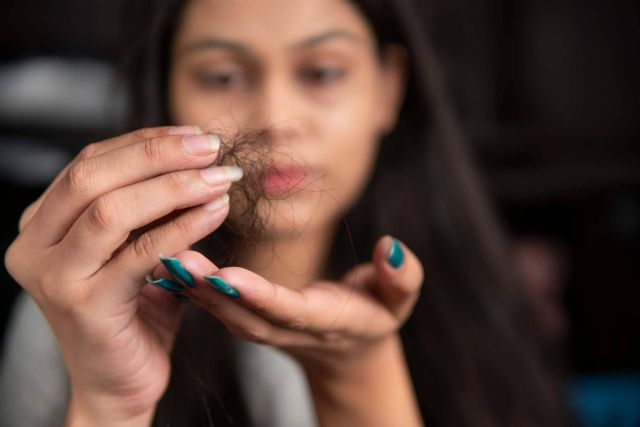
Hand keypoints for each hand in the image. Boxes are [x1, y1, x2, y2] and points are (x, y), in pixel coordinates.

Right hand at [4, 126, 239, 424]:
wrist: (120, 382)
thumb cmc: (133, 311)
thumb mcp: (134, 248)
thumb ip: (147, 208)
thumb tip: (194, 158)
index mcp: (42, 224)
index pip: (89, 163)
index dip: (143, 142)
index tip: (192, 135)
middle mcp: (34, 246)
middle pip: (93, 177)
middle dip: (158, 156)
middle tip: (211, 148)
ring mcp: (54, 277)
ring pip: (111, 210)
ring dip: (175, 187)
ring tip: (220, 179)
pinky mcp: (84, 306)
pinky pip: (140, 253)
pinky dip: (184, 226)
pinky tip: (217, 211)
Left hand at [151, 235, 422, 370]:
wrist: (348, 346)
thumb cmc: (376, 312)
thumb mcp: (398, 298)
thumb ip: (400, 277)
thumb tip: (391, 247)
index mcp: (324, 321)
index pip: (290, 310)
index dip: (260, 295)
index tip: (229, 275)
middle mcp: (286, 328)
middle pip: (244, 313)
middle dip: (210, 290)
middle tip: (176, 259)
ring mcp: (262, 326)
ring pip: (222, 310)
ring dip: (191, 287)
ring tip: (161, 255)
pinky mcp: (246, 316)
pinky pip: (214, 302)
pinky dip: (189, 284)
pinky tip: (163, 258)